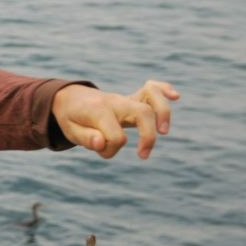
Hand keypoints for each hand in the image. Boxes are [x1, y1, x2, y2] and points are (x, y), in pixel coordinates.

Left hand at [51, 80, 179, 159]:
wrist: (69, 98)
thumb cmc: (71, 117)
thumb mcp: (70, 130)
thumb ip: (86, 138)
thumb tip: (102, 143)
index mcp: (97, 111)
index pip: (115, 135)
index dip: (110, 149)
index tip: (102, 150)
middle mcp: (115, 102)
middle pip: (141, 113)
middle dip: (148, 136)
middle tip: (143, 155)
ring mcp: (125, 99)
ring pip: (151, 97)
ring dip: (163, 113)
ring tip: (164, 132)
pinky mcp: (132, 99)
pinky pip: (151, 89)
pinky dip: (164, 90)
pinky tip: (175, 96)